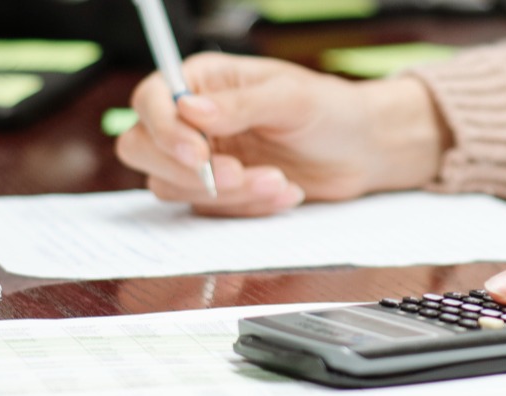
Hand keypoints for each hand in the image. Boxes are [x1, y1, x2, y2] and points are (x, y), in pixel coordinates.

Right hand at [116, 52, 449, 216]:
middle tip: (236, 174)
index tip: (199, 153)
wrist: (362, 151)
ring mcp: (203, 158)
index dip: (164, 129)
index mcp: (203, 80)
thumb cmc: (331, 110)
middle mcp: (193, 119)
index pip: (150, 100)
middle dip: (187, 171)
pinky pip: (209, 210)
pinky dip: (246, 207)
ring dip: (226, 192)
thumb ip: (239, 104)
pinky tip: (285, 192)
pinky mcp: (220, 191)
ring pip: (174, 186)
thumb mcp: (290, 98)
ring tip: (278, 181)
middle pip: (142, 148)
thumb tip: (190, 110)